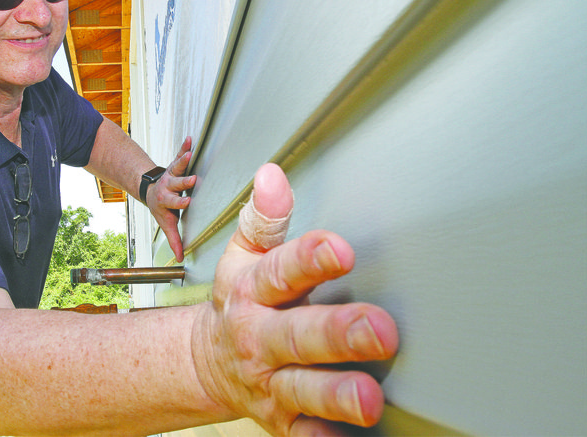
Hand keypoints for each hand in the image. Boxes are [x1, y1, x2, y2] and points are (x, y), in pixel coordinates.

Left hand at [146, 136, 196, 261]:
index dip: (180, 202)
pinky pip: (179, 154)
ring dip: (183, 160)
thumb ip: (174, 240)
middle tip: (192, 179)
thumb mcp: (166, 223)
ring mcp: (172, 174)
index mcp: (168, 200)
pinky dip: (184, 146)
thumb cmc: (162, 208)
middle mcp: (169, 186)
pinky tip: (190, 139)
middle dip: (184, 182)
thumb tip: (180, 259)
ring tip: (190, 153)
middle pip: (177, 184)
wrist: (150, 190)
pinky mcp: (175, 164)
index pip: (174, 202)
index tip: (187, 202)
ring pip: (177, 167)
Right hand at [191, 163, 397, 435]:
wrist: (207, 360)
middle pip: (296, 334)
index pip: (279, 270)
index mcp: (252, 290)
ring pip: (301, 389)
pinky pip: (301, 434)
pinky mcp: (280, 419)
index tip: (340, 250)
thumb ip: (264, 219)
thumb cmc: (240, 300)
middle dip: (336, 332)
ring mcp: (268, 381)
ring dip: (334, 394)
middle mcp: (258, 337)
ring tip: (369, 397)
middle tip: (379, 329)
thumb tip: (272, 175)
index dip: (308, 258)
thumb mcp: (244, 256)